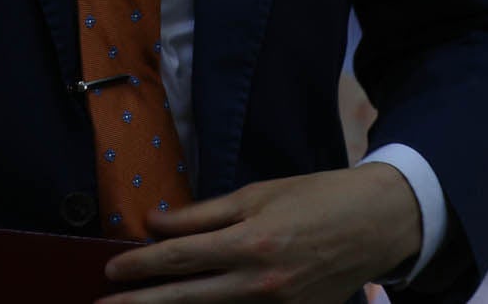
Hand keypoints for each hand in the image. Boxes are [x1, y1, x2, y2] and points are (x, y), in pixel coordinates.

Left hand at [99, 166, 421, 303]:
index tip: (111, 269)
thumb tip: (156, 223)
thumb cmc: (316, 197)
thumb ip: (204, 213)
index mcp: (251, 242)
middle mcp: (261, 282)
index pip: (181, 257)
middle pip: (187, 298)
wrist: (376, 223)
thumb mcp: (257, 194)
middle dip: (142, 303)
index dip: (141, 265)